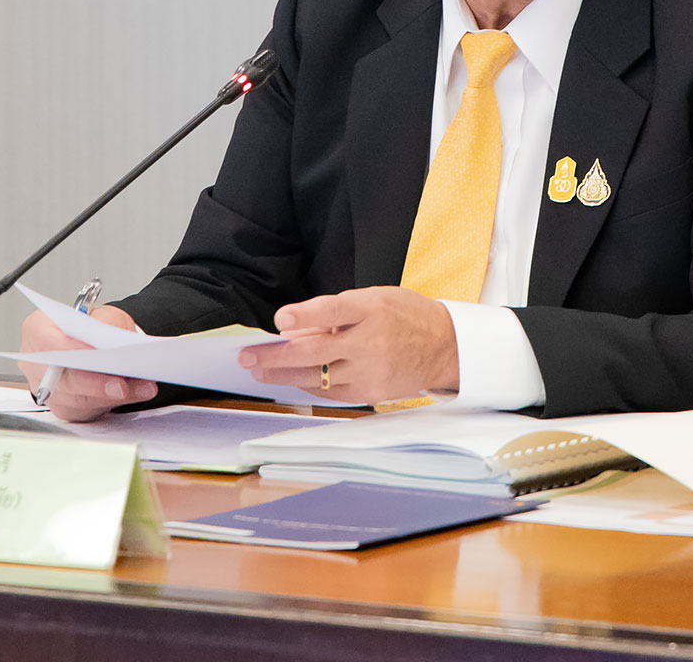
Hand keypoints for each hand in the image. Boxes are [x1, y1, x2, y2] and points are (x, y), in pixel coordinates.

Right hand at [17, 305, 157, 421]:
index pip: (46, 342)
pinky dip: (114, 402)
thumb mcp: (102, 314)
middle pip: (62, 378)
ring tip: (141, 388)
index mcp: (38, 330)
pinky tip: (135, 393)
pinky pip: (88, 410)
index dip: (68, 351)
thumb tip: (115, 344)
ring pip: (78, 399)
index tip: (93, 355)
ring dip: (112, 395)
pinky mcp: (66, 408)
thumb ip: (105, 324)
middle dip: (95, 383)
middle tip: (121, 385)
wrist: (93, 341)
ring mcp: (49, 389)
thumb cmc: (91, 327)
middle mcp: (37, 363)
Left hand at [238, 287, 458, 404]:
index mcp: (373, 309)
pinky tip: (289, 380)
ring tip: (258, 371)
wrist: (445, 348)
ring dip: (282, 375)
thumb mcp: (376, 298)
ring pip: (317, 376)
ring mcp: (371, 370)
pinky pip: (330, 392)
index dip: (306, 314)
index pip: (335, 309)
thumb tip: (297, 326)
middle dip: (276, 355)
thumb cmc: (405, 316)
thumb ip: (338, 311)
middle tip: (247, 356)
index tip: (280, 320)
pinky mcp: (370, 392)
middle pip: (316, 350)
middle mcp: (371, 341)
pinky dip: (307, 385)